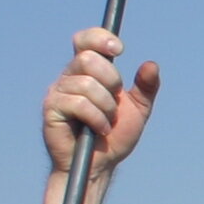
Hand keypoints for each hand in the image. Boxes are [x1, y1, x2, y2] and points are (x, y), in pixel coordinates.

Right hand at [42, 27, 160, 177]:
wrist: (100, 165)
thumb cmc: (114, 136)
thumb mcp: (138, 109)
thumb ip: (146, 87)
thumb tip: (151, 65)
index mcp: (87, 71)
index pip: (85, 41)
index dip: (99, 38)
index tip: (120, 50)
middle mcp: (69, 77)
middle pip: (88, 58)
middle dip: (111, 81)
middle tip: (115, 102)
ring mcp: (57, 92)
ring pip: (86, 84)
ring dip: (106, 107)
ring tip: (107, 122)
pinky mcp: (51, 109)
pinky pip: (78, 103)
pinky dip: (97, 119)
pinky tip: (100, 130)